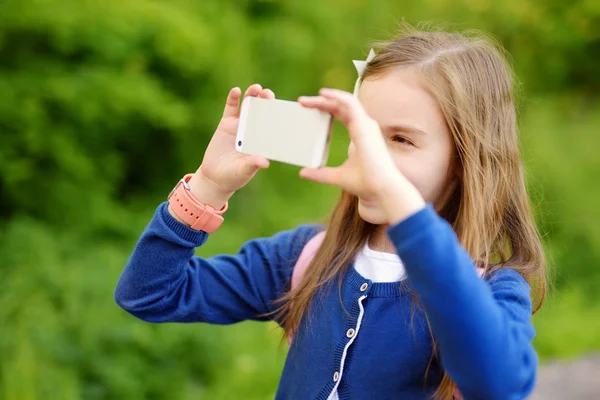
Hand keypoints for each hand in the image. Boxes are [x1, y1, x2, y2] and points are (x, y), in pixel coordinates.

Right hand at [188, 84, 273, 207]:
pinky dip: (233, 99)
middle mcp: (254, 130)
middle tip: (269, 94)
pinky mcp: (226, 123)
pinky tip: (236, 91)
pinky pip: (231, 108)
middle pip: (262, 112)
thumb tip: (265, 163)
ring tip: (256, 88)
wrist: (215, 177)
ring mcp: (240, 125)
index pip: (273, 125)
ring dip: (253, 96)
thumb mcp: (244, 171)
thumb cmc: (234, 177)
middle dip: (267, 102)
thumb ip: (252, 165)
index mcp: (262, 141)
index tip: (281, 108)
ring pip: (248, 106)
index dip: (277, 116)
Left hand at [297, 88, 424, 223]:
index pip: (341, 115)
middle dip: (321, 102)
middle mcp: (364, 126)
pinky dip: (336, 96)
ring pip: (344, 102)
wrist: (380, 188)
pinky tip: (322, 94)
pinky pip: (350, 103)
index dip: (326, 109)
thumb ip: (320, 174)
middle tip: (302, 102)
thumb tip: (303, 172)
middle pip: (340, 106)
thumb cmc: (365, 183)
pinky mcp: (364, 124)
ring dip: (325, 97)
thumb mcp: (336, 176)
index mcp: (360, 134)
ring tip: (306, 99)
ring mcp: (365, 124)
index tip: (308, 109)